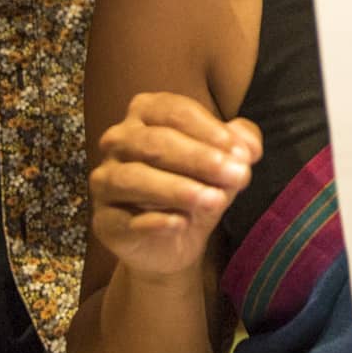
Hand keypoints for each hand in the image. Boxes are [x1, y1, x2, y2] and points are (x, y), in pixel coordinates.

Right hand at [91, 92, 262, 280]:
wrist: (177, 240)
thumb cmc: (198, 185)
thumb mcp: (224, 162)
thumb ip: (240, 144)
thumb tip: (248, 146)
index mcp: (146, 114)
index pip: (174, 112)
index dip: (210, 130)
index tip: (242, 153)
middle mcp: (118, 141)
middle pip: (155, 142)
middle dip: (199, 159)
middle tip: (237, 175)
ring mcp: (105, 180)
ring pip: (134, 178)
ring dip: (177, 188)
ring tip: (214, 200)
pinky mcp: (103, 221)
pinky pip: (123, 219)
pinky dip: (153, 220)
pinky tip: (180, 223)